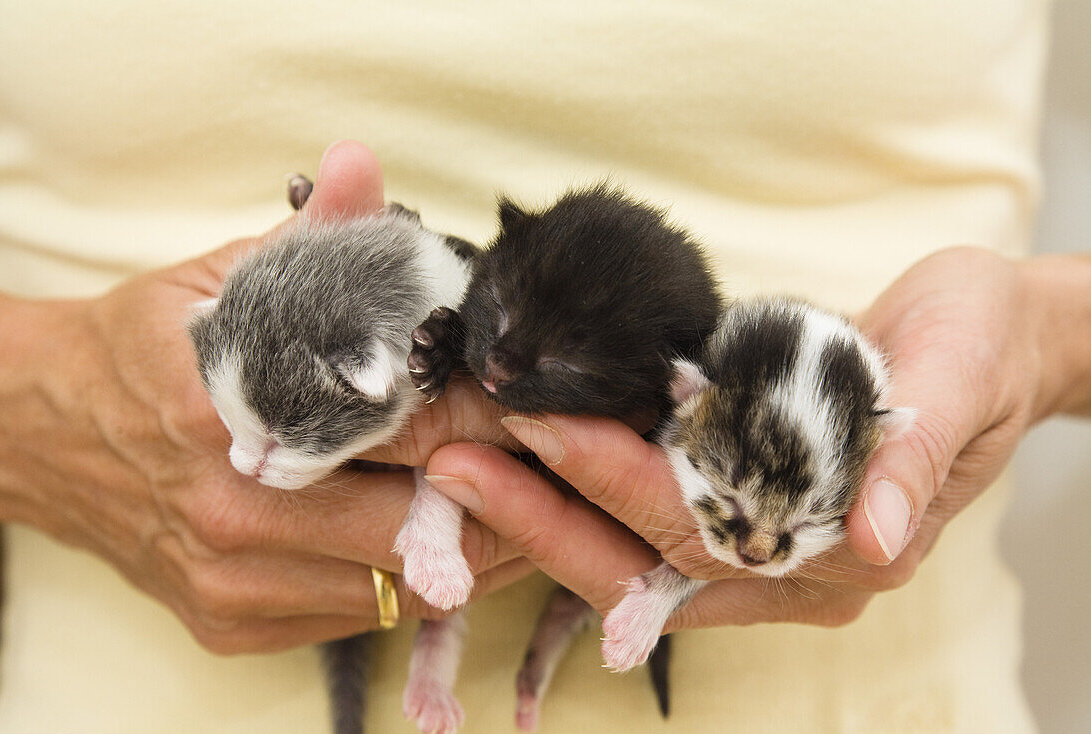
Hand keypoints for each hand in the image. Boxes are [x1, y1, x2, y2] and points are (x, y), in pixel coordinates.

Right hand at [0, 141, 527, 653]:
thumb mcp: (218, 276)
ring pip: (405, 584)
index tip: (547, 405)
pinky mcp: (233, 621)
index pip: (413, 422)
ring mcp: (234, 579)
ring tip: (536, 508)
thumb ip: (308, 238)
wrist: (45, 434)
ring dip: (483, 551)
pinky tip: (457, 544)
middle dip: (512, 495)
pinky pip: (363, 616)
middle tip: (568, 466)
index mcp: (238, 410)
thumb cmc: (146, 350)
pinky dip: (422, 583)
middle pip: (424, 519)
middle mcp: (237, 510)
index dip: (496, 416)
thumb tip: (363, 163)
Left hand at [420, 247, 1078, 630]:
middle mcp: (794, 566)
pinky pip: (641, 522)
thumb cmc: (977, 350)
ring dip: (543, 511)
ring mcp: (759, 546)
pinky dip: (576, 496)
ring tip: (462, 464)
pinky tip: (517, 462)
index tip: (541, 426)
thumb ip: (915, 459)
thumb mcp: (963, 381)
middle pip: (649, 555)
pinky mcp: (735, 511)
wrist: (987, 340)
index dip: (620, 482)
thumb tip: (881, 540)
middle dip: (548, 514)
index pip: (710, 528)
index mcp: (851, 550)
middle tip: (458, 465)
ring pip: (630, 551)